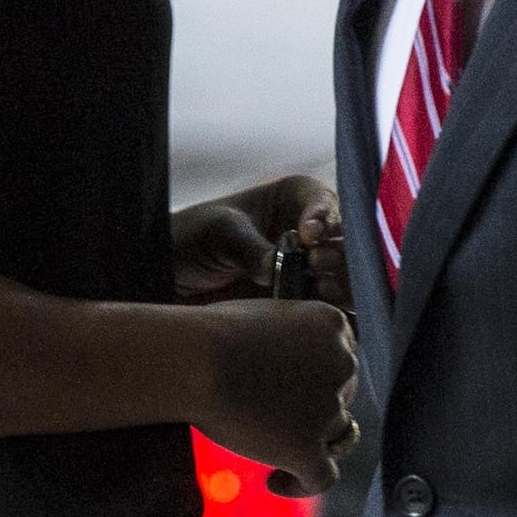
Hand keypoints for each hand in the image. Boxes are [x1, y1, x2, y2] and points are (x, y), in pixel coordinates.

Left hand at [175, 173, 350, 307]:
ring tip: (322, 292)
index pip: (324, 203)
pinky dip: (333, 316)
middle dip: (338, 254)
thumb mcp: (219, 234)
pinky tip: (321, 316)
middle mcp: (312, 235)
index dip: (324, 218)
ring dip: (342, 286)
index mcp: (294, 200)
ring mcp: (312, 273)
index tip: (310, 236)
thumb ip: (251, 248)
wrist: (168, 278)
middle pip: (347, 243)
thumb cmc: (191, 239)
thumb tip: (276, 269)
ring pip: (348, 280)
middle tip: (315, 264)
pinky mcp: (306, 308)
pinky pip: (333, 313)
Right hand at [201, 297, 359, 496]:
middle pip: (341, 395)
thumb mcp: (264, 318)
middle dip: (315, 405)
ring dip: (309, 439)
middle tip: (275, 412)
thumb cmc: (211, 333)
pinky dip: (300, 484)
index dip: (321, 374)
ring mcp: (328, 409)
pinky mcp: (308, 449)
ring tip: (269, 443)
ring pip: (334, 434)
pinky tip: (273, 481)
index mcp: (331, 325)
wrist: (195, 361)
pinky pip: (322, 478)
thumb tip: (287, 371)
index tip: (296, 384)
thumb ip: (288, 340)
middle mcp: (342, 364)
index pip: (343, 356)